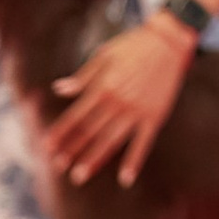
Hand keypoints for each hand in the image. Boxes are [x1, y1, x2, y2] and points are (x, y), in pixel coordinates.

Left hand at [44, 20, 194, 187]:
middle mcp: (118, 102)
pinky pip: (143, 143)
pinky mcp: (155, 115)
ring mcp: (137, 111)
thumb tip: (59, 89)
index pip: (76, 115)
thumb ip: (83, 76)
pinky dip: (134, 161)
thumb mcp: (105, 55)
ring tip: (79, 176)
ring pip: (111, 140)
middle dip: (72, 149)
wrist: (171, 39)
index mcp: (103, 86)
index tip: (47, 146)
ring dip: (94, 159)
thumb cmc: (134, 45)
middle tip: (58, 167)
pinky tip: (125, 179)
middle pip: (90, 131)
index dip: (61, 131)